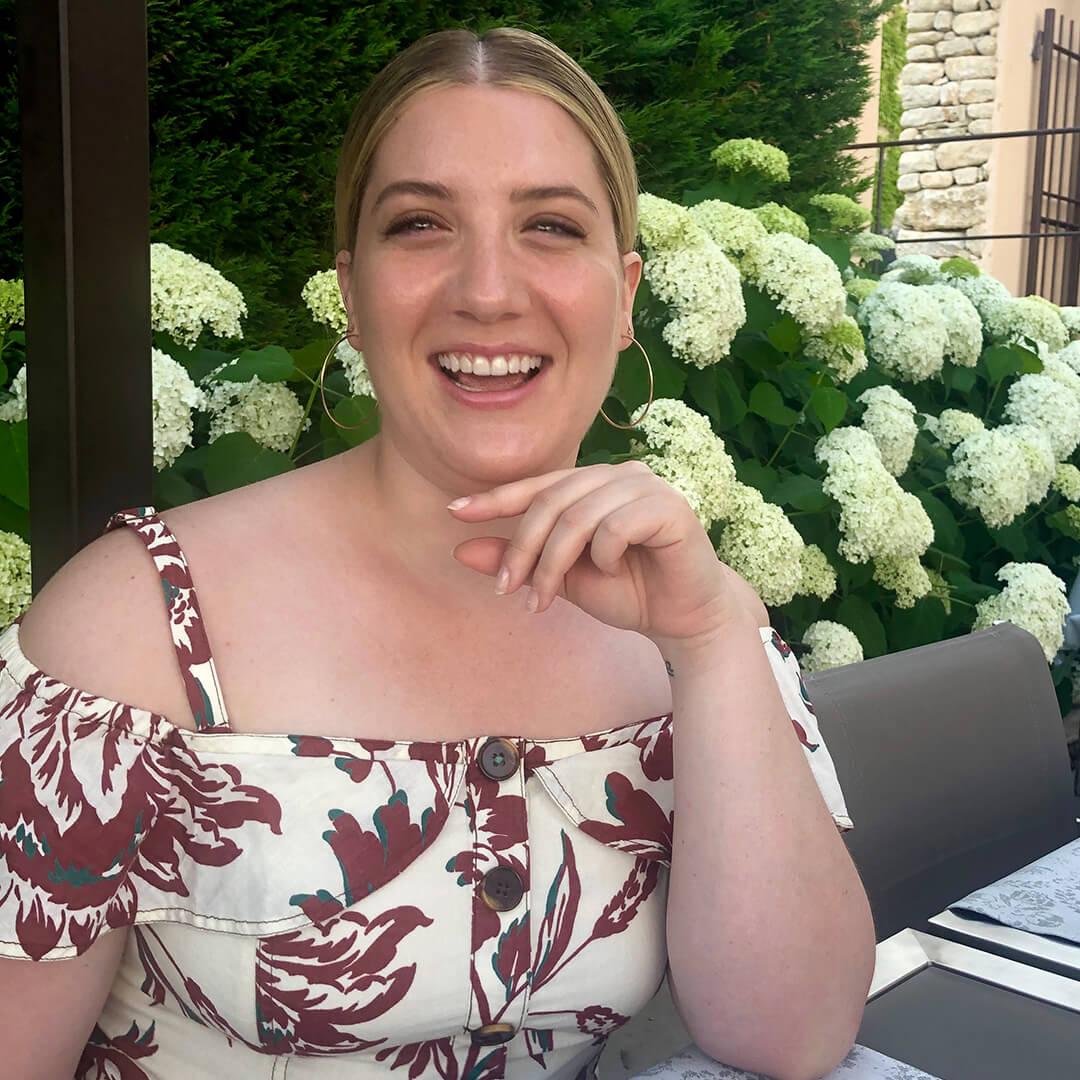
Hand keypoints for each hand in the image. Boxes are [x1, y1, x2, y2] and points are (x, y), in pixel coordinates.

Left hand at [448, 461, 767, 649]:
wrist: (684, 620)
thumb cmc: (628, 593)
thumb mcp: (562, 578)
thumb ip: (519, 560)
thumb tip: (460, 549)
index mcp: (595, 484)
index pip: (538, 486)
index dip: (496, 499)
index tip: (455, 513)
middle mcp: (620, 475)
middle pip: (551, 502)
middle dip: (521, 550)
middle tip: (507, 591)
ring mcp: (647, 486)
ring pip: (577, 516)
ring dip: (552, 564)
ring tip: (544, 600)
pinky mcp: (670, 507)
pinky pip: (614, 526)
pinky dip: (603, 556)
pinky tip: (613, 573)